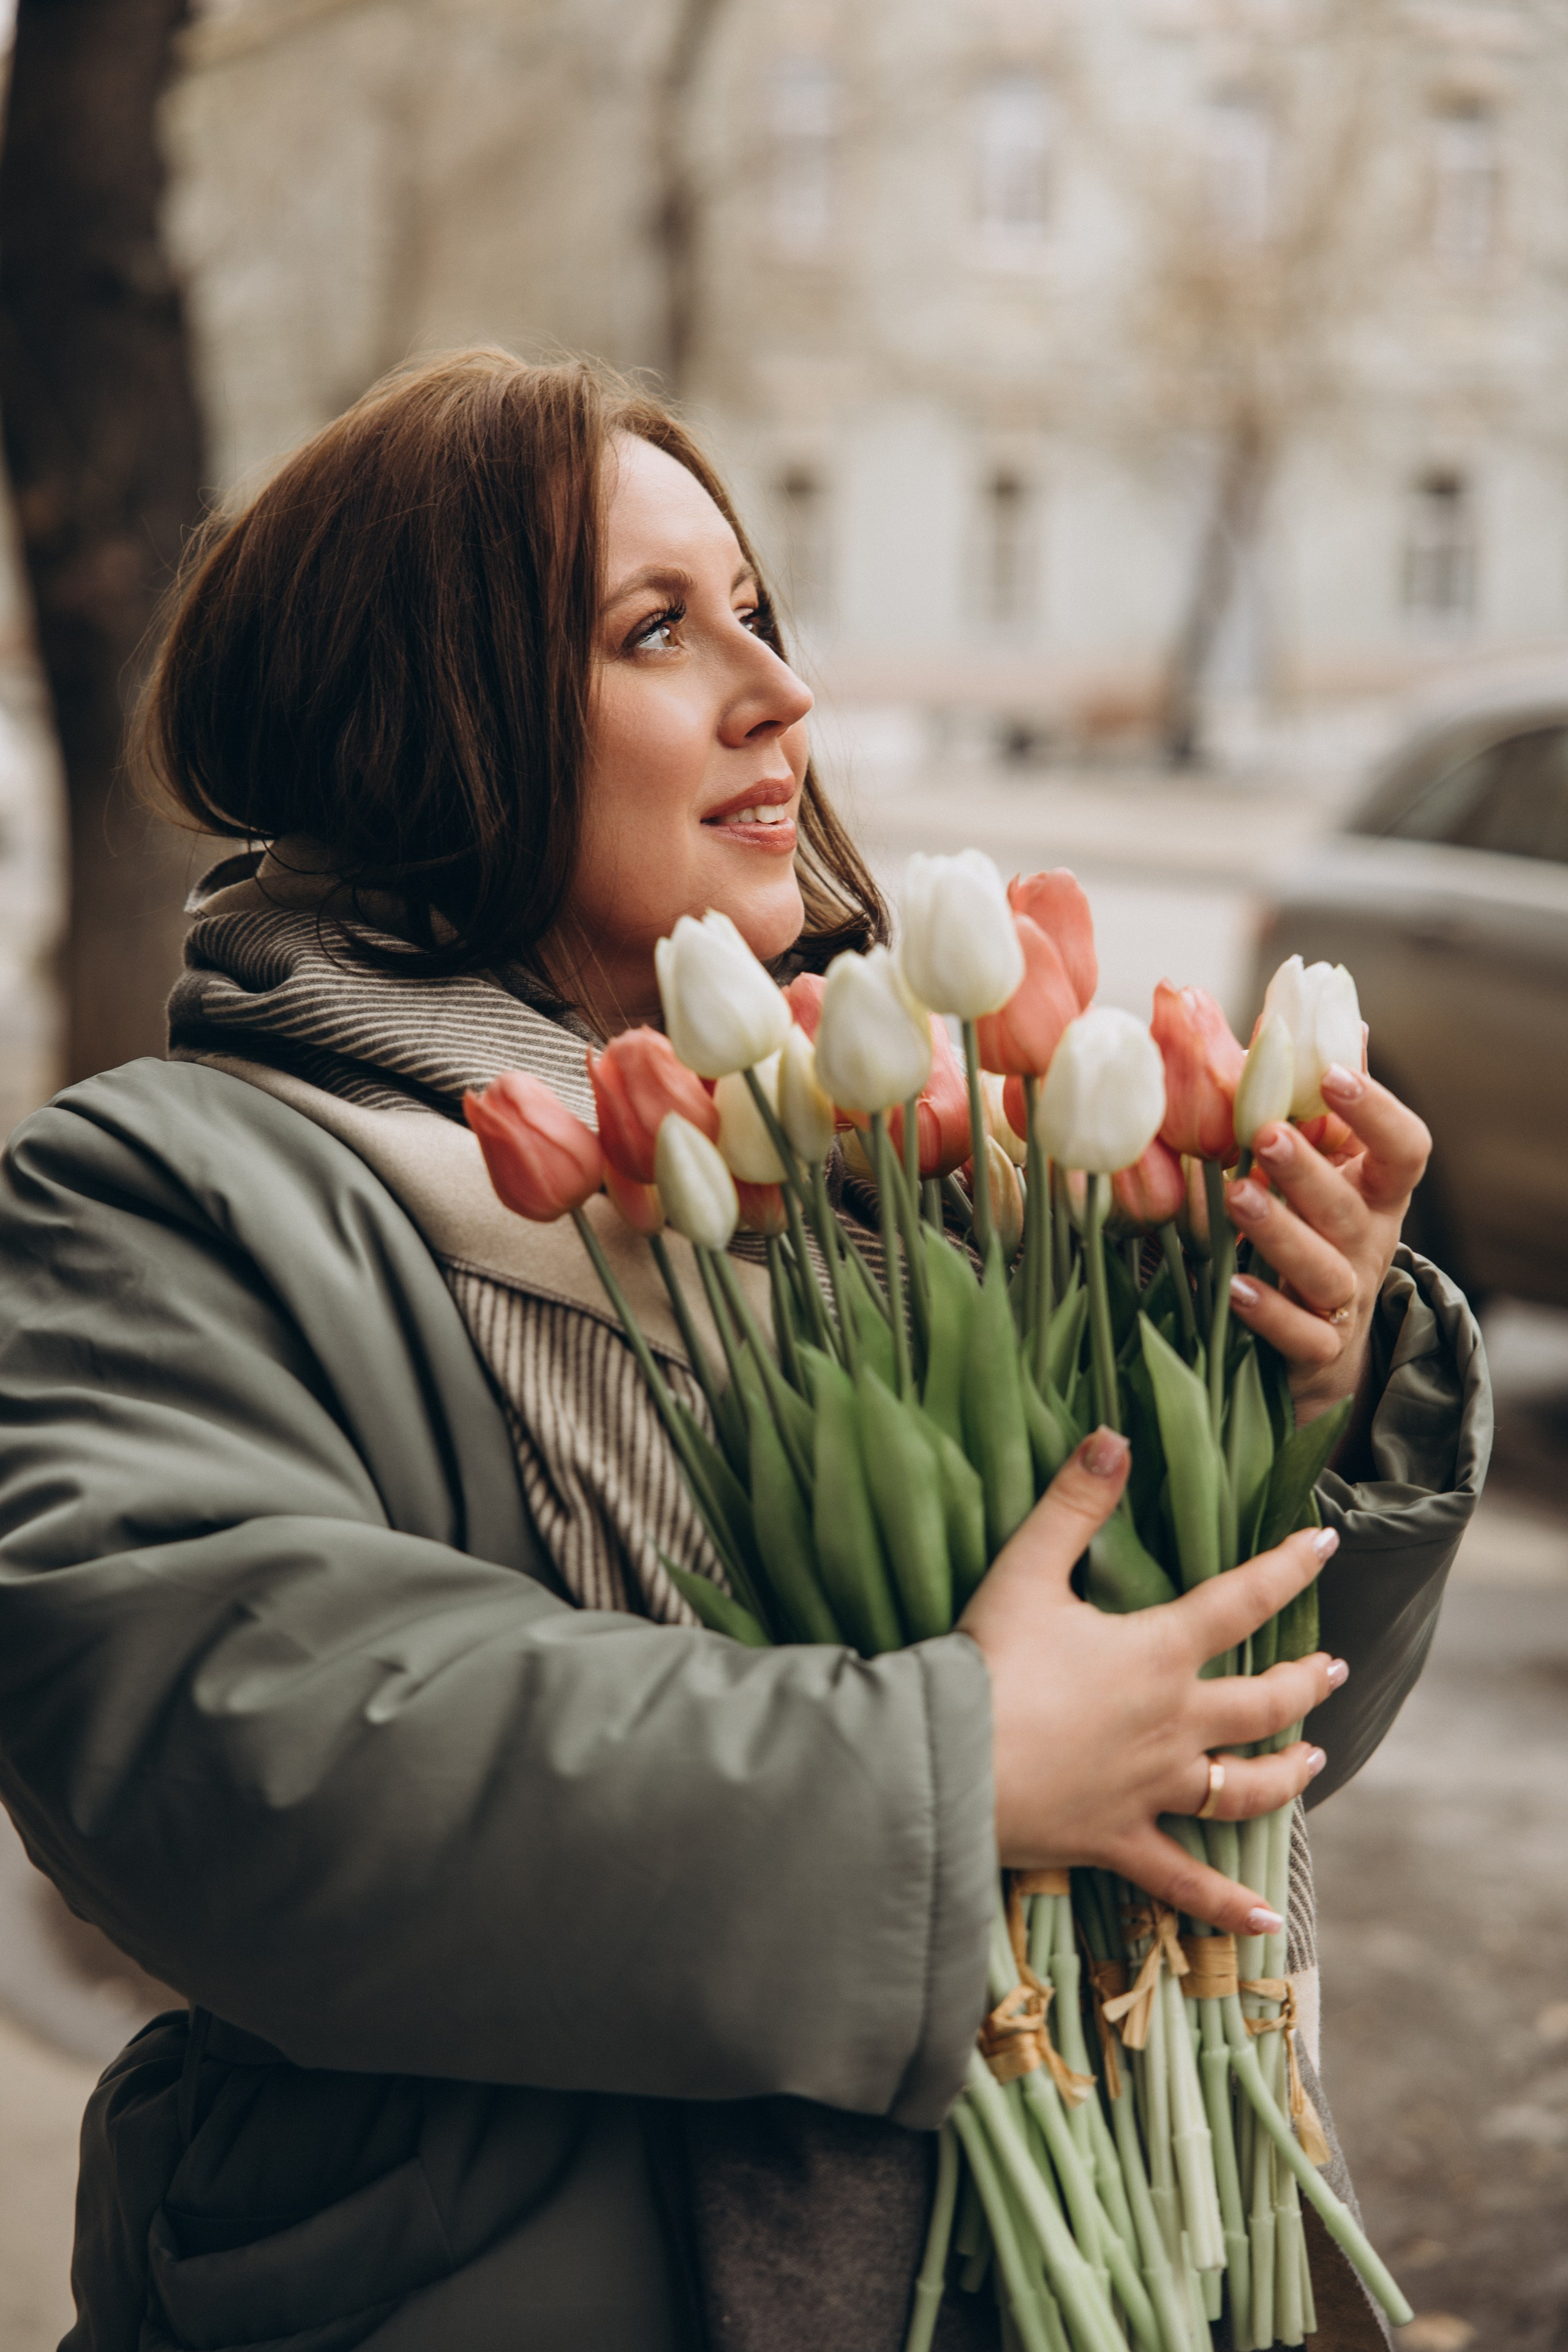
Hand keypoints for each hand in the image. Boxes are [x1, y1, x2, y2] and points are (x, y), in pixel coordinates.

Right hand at [959, 1428, 1344, 1934]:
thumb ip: (1073, 1503)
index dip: (1288, 1567)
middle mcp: (1172, 1724)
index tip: (1327, 1543)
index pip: (1241, 1601)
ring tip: (1315, 1762)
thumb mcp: (1024, 1569)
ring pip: (1244, 1789)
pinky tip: (1265, 1921)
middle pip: (1263, 1703)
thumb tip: (1114, 1436)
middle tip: (1333, 1669)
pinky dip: (1227, 1905)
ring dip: (1287, 1775)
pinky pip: (1185, 1880)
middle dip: (1306, 1682)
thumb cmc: (984, 1662)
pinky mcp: (1119, 1841)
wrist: (946, 1764)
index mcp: (1156, 1653)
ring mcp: (1152, 1790)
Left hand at [1224, 1063, 1430, 1433]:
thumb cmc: (1309, 1233)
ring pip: (1326, 1270)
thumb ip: (1315, 1097)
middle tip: (1265, 1133)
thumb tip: (1318, 1006)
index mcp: (1375, 1194)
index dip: (1377, 1111)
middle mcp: (1369, 1246)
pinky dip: (1270, 1312)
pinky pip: (1302, 1336)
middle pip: (1351, 1209)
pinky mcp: (1317, 1353)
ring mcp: (1346, 1302)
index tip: (1333, 1074)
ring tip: (1235, 1194)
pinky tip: (1232, 1287)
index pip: (1406, 1149)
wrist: (1316, 1351)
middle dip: (1310, 1170)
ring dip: (1281, 1232)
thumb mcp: (1319, 1168)